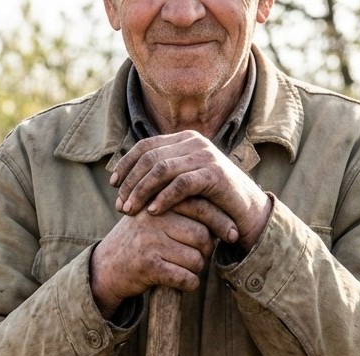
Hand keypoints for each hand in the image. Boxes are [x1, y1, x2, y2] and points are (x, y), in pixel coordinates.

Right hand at [90, 208, 215, 317]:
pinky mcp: (148, 265)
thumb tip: (225, 219)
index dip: (221, 221)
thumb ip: (182, 211)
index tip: (232, 234)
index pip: (200, 206)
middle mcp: (153, 219)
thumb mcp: (155, 218)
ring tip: (182, 268)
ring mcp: (150, 242)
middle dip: (205, 251)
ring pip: (196, 259)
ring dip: (195, 269)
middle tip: (196, 256)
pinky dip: (189, 284)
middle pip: (202, 235)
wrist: (105, 267)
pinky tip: (182, 283)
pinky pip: (185, 277)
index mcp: (158, 202)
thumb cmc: (139, 242)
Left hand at [111, 131, 272, 248]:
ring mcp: (205, 156)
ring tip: (130, 210)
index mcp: (184, 139)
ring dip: (141, 191)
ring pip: (162, 170)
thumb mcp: (184, 180)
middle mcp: (194, 142)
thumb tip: (125, 179)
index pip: (146, 146)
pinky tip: (153, 212)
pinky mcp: (214, 174)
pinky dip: (164, 198)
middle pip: (150, 158)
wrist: (246, 210)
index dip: (126, 164)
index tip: (113, 184)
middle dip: (130, 182)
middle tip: (120, 205)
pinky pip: (181, 184)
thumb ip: (163, 174)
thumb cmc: (210, 198)